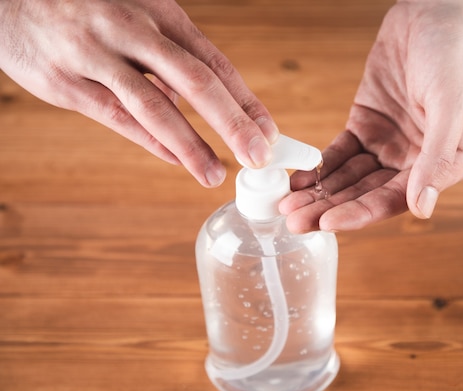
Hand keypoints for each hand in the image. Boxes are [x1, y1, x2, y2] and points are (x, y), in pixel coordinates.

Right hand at [0, 0, 278, 186]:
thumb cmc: (86, 10)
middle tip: (257, 156)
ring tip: (214, 174)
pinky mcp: (64, 82)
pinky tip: (174, 160)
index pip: (214, 61)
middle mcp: (131, 29)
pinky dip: (150, 142)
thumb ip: (167, 59)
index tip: (268, 132)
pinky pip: (116, 117)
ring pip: (154, 105)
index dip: (245, 100)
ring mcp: (96, 54)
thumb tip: (195, 104)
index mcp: (158, 12)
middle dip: (231, 123)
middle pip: (195, 80)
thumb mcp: (135, 17)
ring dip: (190, 144)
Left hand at [280, 0, 462, 231]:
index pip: (395, 199)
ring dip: (319, 193)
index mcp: (441, 163)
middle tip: (294, 221)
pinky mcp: (365, 124)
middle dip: (329, 209)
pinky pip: (339, 153)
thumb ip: (437, 158)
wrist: (433, 10)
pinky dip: (318, 167)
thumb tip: (422, 208)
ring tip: (288, 206)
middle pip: (365, 194)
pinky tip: (297, 179)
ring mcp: (387, 143)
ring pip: (348, 178)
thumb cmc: (455, 54)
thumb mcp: (452, 104)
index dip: (360, 213)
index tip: (327, 223)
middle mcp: (413, 161)